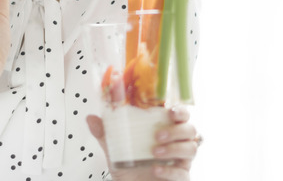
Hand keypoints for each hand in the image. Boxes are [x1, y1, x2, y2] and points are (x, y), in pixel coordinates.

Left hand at [86, 106, 200, 180]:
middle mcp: (176, 144)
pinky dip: (169, 170)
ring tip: (154, 152)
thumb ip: (106, 136)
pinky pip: (182, 172)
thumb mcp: (115, 153)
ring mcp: (181, 162)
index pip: (180, 115)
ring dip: (174, 148)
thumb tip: (91, 118)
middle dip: (176, 129)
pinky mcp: (181, 178)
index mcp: (165, 131)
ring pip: (191, 148)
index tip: (168, 109)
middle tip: (157, 135)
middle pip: (190, 129)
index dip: (179, 110)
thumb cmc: (130, 172)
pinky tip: (156, 170)